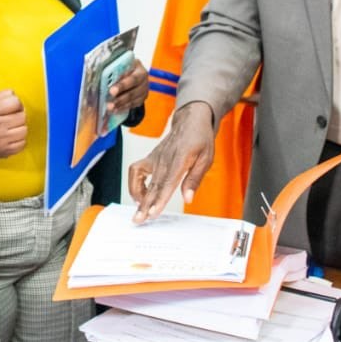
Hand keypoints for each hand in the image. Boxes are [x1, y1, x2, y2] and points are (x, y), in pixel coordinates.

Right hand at [0, 90, 27, 160]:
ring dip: (20, 127)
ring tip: (12, 127)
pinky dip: (19, 140)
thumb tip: (15, 95)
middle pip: (22, 116)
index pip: (15, 102)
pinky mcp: (5, 151)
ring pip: (24, 130)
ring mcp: (1, 140)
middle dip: (19, 115)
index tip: (14, 106)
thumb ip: (1, 96)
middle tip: (14, 116)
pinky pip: (23, 143)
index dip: (17, 103)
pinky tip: (12, 137)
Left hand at [107, 60, 149, 115]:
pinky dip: (123, 108)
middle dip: (120, 98)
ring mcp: (144, 90)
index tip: (111, 91)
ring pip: (133, 100)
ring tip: (110, 108)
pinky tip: (115, 110)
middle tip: (109, 104)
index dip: (122, 85)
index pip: (132, 78)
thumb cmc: (124, 67)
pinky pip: (133, 105)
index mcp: (139, 68)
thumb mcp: (121, 64)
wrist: (134, 71)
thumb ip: (114, 70)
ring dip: (120, 105)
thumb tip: (99, 75)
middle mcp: (144, 79)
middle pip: (133, 91)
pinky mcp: (142, 98)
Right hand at [127, 101, 214, 222]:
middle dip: (144, 205)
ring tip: (139, 209)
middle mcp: (163, 159)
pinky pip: (135, 170)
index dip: (159, 199)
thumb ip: (194, 179)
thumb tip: (187, 198)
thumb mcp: (206, 159)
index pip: (167, 183)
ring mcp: (154, 158)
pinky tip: (139, 194)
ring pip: (142, 180)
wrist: (190, 121)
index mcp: (180, 159)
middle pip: (152, 186)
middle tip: (138, 220)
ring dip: (137, 196)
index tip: (153, 213)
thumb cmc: (200, 139)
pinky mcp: (150, 158)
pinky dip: (134, 183)